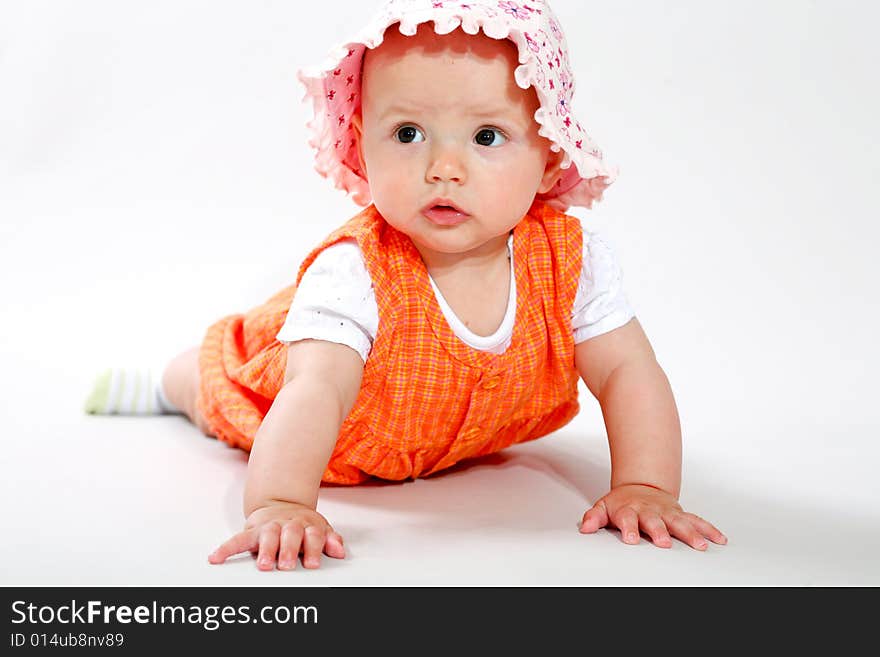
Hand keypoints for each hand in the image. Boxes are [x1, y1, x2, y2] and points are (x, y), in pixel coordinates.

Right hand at [208, 502, 345, 569]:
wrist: (282, 504)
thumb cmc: (302, 524)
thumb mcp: (320, 528)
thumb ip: (331, 540)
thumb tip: (340, 551)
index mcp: (307, 525)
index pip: (313, 535)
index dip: (313, 548)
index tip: (313, 564)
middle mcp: (288, 524)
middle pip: (290, 535)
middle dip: (288, 550)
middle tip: (287, 566)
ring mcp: (270, 526)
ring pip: (268, 536)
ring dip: (265, 549)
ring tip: (263, 564)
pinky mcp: (253, 530)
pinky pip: (238, 539)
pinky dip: (226, 548)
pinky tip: (216, 558)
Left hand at [579, 484, 726, 549]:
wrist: (640, 487)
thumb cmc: (622, 503)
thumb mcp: (603, 507)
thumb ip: (593, 518)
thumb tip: (584, 528)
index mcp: (629, 510)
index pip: (628, 520)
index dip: (629, 529)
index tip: (632, 539)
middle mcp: (650, 511)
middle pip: (655, 522)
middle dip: (660, 532)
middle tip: (664, 542)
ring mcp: (667, 512)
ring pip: (680, 522)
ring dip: (690, 533)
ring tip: (700, 545)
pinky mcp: (680, 513)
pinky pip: (697, 521)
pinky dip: (708, 529)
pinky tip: (719, 539)